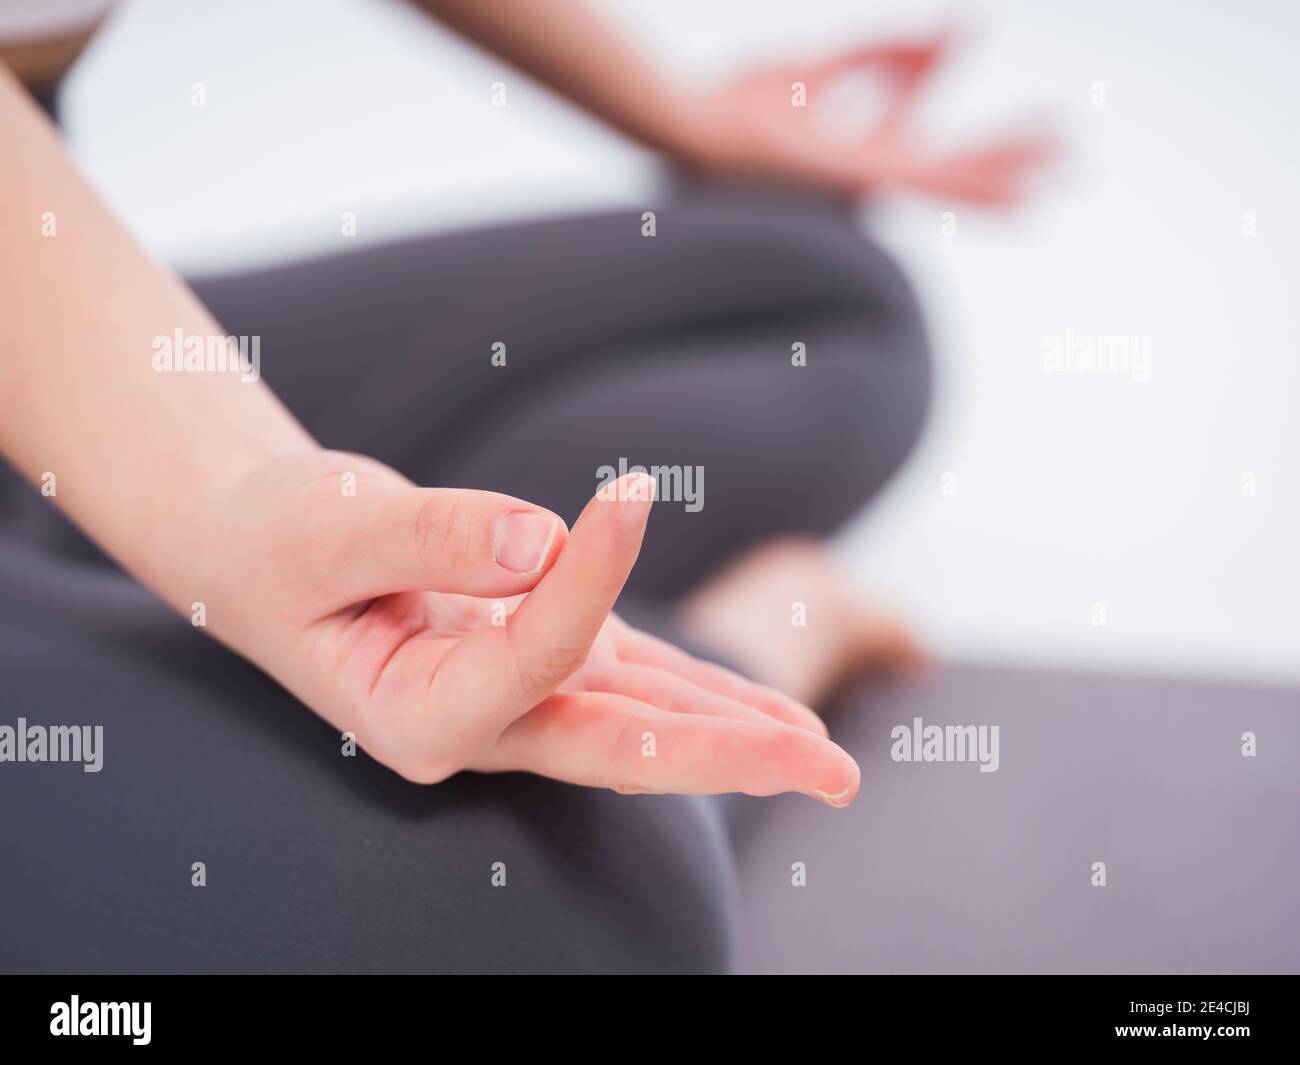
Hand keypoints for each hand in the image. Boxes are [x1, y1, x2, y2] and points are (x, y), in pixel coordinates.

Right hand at [199, 451, 860, 804]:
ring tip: (828, 756)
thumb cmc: (281, 542)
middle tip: (832, 770)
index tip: (627, 490)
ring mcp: (521, 699)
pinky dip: (700, 691)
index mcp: (417, 715)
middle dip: (728, 756)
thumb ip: (433, 537)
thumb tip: (545, 539)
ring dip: (735, 734)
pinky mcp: (544, 661)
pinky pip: (635, 682)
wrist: (265, 548)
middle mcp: (482, 725)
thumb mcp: (330, 531)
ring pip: (642, 721)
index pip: (536, 652)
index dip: (590, 574)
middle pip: (620, 745)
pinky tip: (767, 712)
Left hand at [672, 31, 1057, 204]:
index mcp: (851, 152)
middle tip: (1065, 163)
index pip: (915, 118)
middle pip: (951, 168)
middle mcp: (865, 176)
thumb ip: (891, 55)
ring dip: (1011, 176)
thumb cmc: (737, 106)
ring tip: (1066, 177)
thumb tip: (971, 26)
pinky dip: (986, 189)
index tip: (965, 31)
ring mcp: (869, 183)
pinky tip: (1026, 195)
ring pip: (956, 183)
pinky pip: (936, 186)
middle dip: (1006, 160)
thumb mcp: (823, 71)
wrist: (692, 126)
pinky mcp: (865, 183)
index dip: (939, 70)